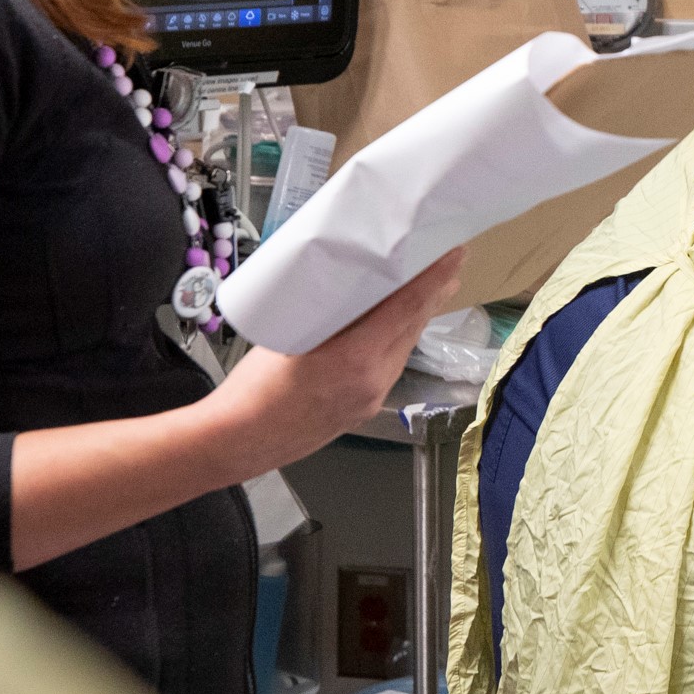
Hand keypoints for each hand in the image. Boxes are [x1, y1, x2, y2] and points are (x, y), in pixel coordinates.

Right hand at [205, 249, 466, 472]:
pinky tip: (398, 324)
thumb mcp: (289, 336)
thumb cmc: (253, 386)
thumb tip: (349, 285)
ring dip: (419, 315)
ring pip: (405, 345)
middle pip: (413, 325)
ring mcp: (373, 397)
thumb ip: (327, 313)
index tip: (454, 251)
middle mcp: (374, 379)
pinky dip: (400, 338)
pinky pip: (392, 364)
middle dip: (434, 291)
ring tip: (432, 285)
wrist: (239, 441)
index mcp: (354, 357)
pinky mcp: (367, 408)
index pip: (407, 308)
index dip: (433, 277)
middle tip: (448, 258)